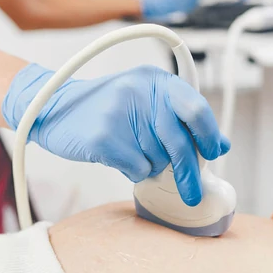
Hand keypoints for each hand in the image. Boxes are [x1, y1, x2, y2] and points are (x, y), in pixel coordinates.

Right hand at [2, 63, 229, 205]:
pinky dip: (131, 170)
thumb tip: (221, 143)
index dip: (208, 136)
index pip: (196, 109)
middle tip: (192, 192)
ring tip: (130, 149)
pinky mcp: (102, 138)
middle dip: (188, 172)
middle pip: (179, 142)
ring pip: (157, 159)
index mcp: (156, 80)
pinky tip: (118, 156)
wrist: (52, 106)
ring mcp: (119, 113)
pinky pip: (136, 168)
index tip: (211, 154)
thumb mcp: (145, 101)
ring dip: (149, 164)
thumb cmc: (106, 108)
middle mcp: (140, 91)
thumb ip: (182, 119)